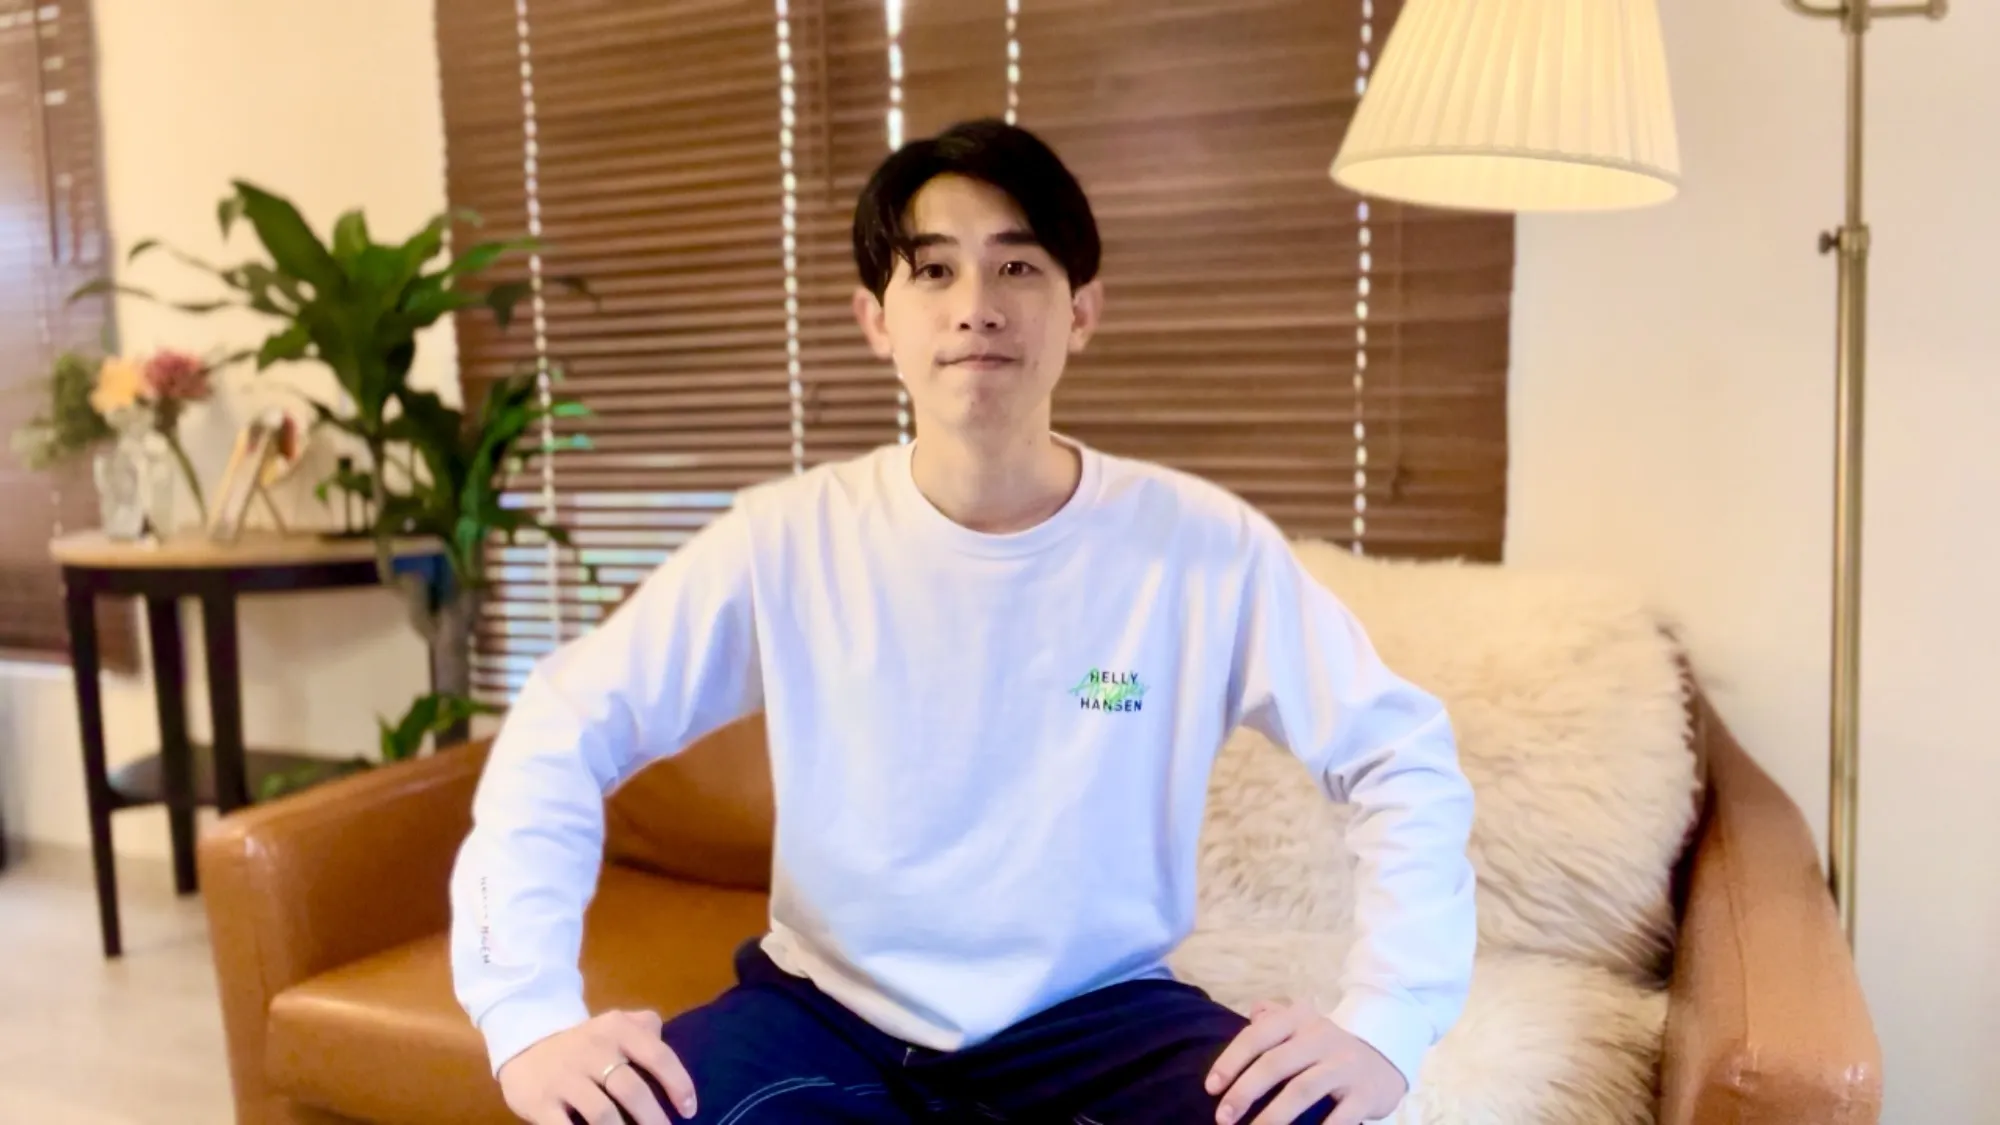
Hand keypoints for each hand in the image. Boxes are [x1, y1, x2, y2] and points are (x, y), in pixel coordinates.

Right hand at [497, 1009, 697, 1124]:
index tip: (689, 1111)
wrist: (524, 1042)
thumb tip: (666, 1038)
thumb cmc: (583, 1042)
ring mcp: (565, 1078)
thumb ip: (644, 1027)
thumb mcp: (614, 1024)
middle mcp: (593, 1050)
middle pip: (633, 1090)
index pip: (658, 1056)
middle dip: (654, 1121)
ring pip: (603, 1114)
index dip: (679, 1085)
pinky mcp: (542, 1102)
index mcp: (617, 1030)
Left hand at [1205, 999, 1406, 1124]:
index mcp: (1299, 1019)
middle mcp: (1322, 1037)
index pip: (1257, 1036)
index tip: (1211, 1088)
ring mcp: (1345, 1065)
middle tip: (1222, 1119)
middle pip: (1275, 1063)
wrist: (1387, 1053)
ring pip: (1302, 1090)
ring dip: (1273, 1117)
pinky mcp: (1365, 1094)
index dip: (1230, 1062)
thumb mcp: (1303, 1023)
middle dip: (1244, 1093)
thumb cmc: (1328, 1046)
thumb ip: (1273, 1018)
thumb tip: (1252, 1012)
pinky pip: (1339, 1118)